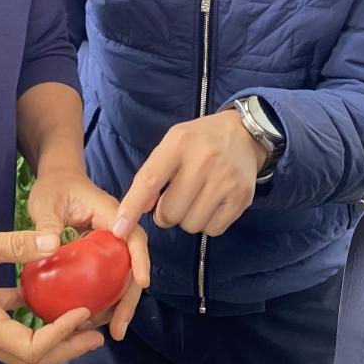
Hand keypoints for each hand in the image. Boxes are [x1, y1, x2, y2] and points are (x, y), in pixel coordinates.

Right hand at [0, 224, 103, 363]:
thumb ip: (14, 244)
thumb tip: (56, 242)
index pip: (31, 347)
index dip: (63, 335)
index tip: (85, 311)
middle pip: (31, 358)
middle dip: (68, 347)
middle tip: (99, 331)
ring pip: (20, 345)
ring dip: (53, 335)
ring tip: (81, 316)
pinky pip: (6, 324)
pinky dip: (29, 315)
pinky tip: (44, 293)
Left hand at [27, 166, 149, 339]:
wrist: (58, 180)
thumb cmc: (54, 187)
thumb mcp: (47, 202)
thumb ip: (47, 223)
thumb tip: (49, 246)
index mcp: (110, 213)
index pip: (132, 235)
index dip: (140, 259)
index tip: (142, 283)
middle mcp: (116, 230)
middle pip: (131, 265)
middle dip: (129, 299)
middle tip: (119, 329)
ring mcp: (110, 245)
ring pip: (122, 277)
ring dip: (119, 305)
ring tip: (110, 332)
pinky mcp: (102, 256)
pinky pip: (108, 279)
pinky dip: (104, 299)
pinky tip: (93, 319)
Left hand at [112, 111, 266, 239]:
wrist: (243, 133)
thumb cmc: (199, 141)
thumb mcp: (172, 143)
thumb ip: (152, 173)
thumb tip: (140, 209)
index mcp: (179, 142)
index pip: (150, 180)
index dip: (132, 207)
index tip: (120, 229)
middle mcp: (204, 159)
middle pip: (170, 212)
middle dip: (166, 213)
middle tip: (175, 199)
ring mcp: (225, 179)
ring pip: (191, 225)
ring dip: (188, 219)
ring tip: (195, 198)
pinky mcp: (242, 197)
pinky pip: (213, 230)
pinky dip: (208, 223)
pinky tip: (212, 203)